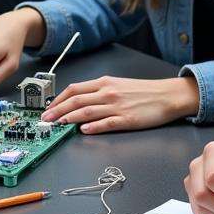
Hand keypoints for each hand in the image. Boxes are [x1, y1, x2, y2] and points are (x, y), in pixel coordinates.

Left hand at [42, 76, 199, 132]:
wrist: (167, 95)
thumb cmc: (144, 91)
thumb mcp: (119, 84)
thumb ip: (99, 92)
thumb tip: (79, 102)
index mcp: (105, 83)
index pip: (75, 89)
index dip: (58, 99)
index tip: (47, 108)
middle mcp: (108, 93)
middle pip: (76, 101)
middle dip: (57, 111)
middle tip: (46, 120)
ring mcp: (117, 106)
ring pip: (87, 112)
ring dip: (69, 119)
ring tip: (58, 126)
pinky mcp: (127, 119)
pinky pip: (106, 123)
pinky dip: (93, 127)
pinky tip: (83, 131)